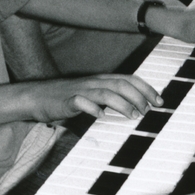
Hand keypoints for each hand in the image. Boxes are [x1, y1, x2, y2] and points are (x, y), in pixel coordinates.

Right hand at [28, 74, 162, 122]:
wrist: (35, 97)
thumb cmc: (65, 98)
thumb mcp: (91, 96)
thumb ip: (109, 99)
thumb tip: (133, 109)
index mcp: (100, 80)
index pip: (128, 78)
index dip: (146, 88)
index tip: (159, 101)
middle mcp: (93, 82)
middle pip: (120, 84)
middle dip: (139, 96)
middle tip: (149, 110)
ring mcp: (79, 90)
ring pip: (105, 91)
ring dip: (122, 103)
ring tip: (133, 115)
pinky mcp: (66, 100)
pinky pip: (80, 102)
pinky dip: (92, 108)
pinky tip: (100, 115)